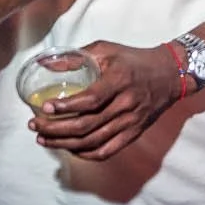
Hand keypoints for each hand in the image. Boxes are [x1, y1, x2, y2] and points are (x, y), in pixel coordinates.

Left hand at [28, 41, 181, 160]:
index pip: (89, 100)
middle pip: (86, 126)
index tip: (44, 107)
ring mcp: (131, 122)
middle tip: (35, 125)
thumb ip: (77, 57)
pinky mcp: (134, 134)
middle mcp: (126, 104)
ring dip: (64, 144)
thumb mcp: (106, 49)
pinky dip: (85, 154)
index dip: (65, 107)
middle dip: (56, 129)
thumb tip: (45, 64)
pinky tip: (69, 149)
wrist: (169, 74)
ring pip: (93, 142)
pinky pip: (107, 151)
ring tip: (44, 139)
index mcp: (118, 80)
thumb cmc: (134, 60)